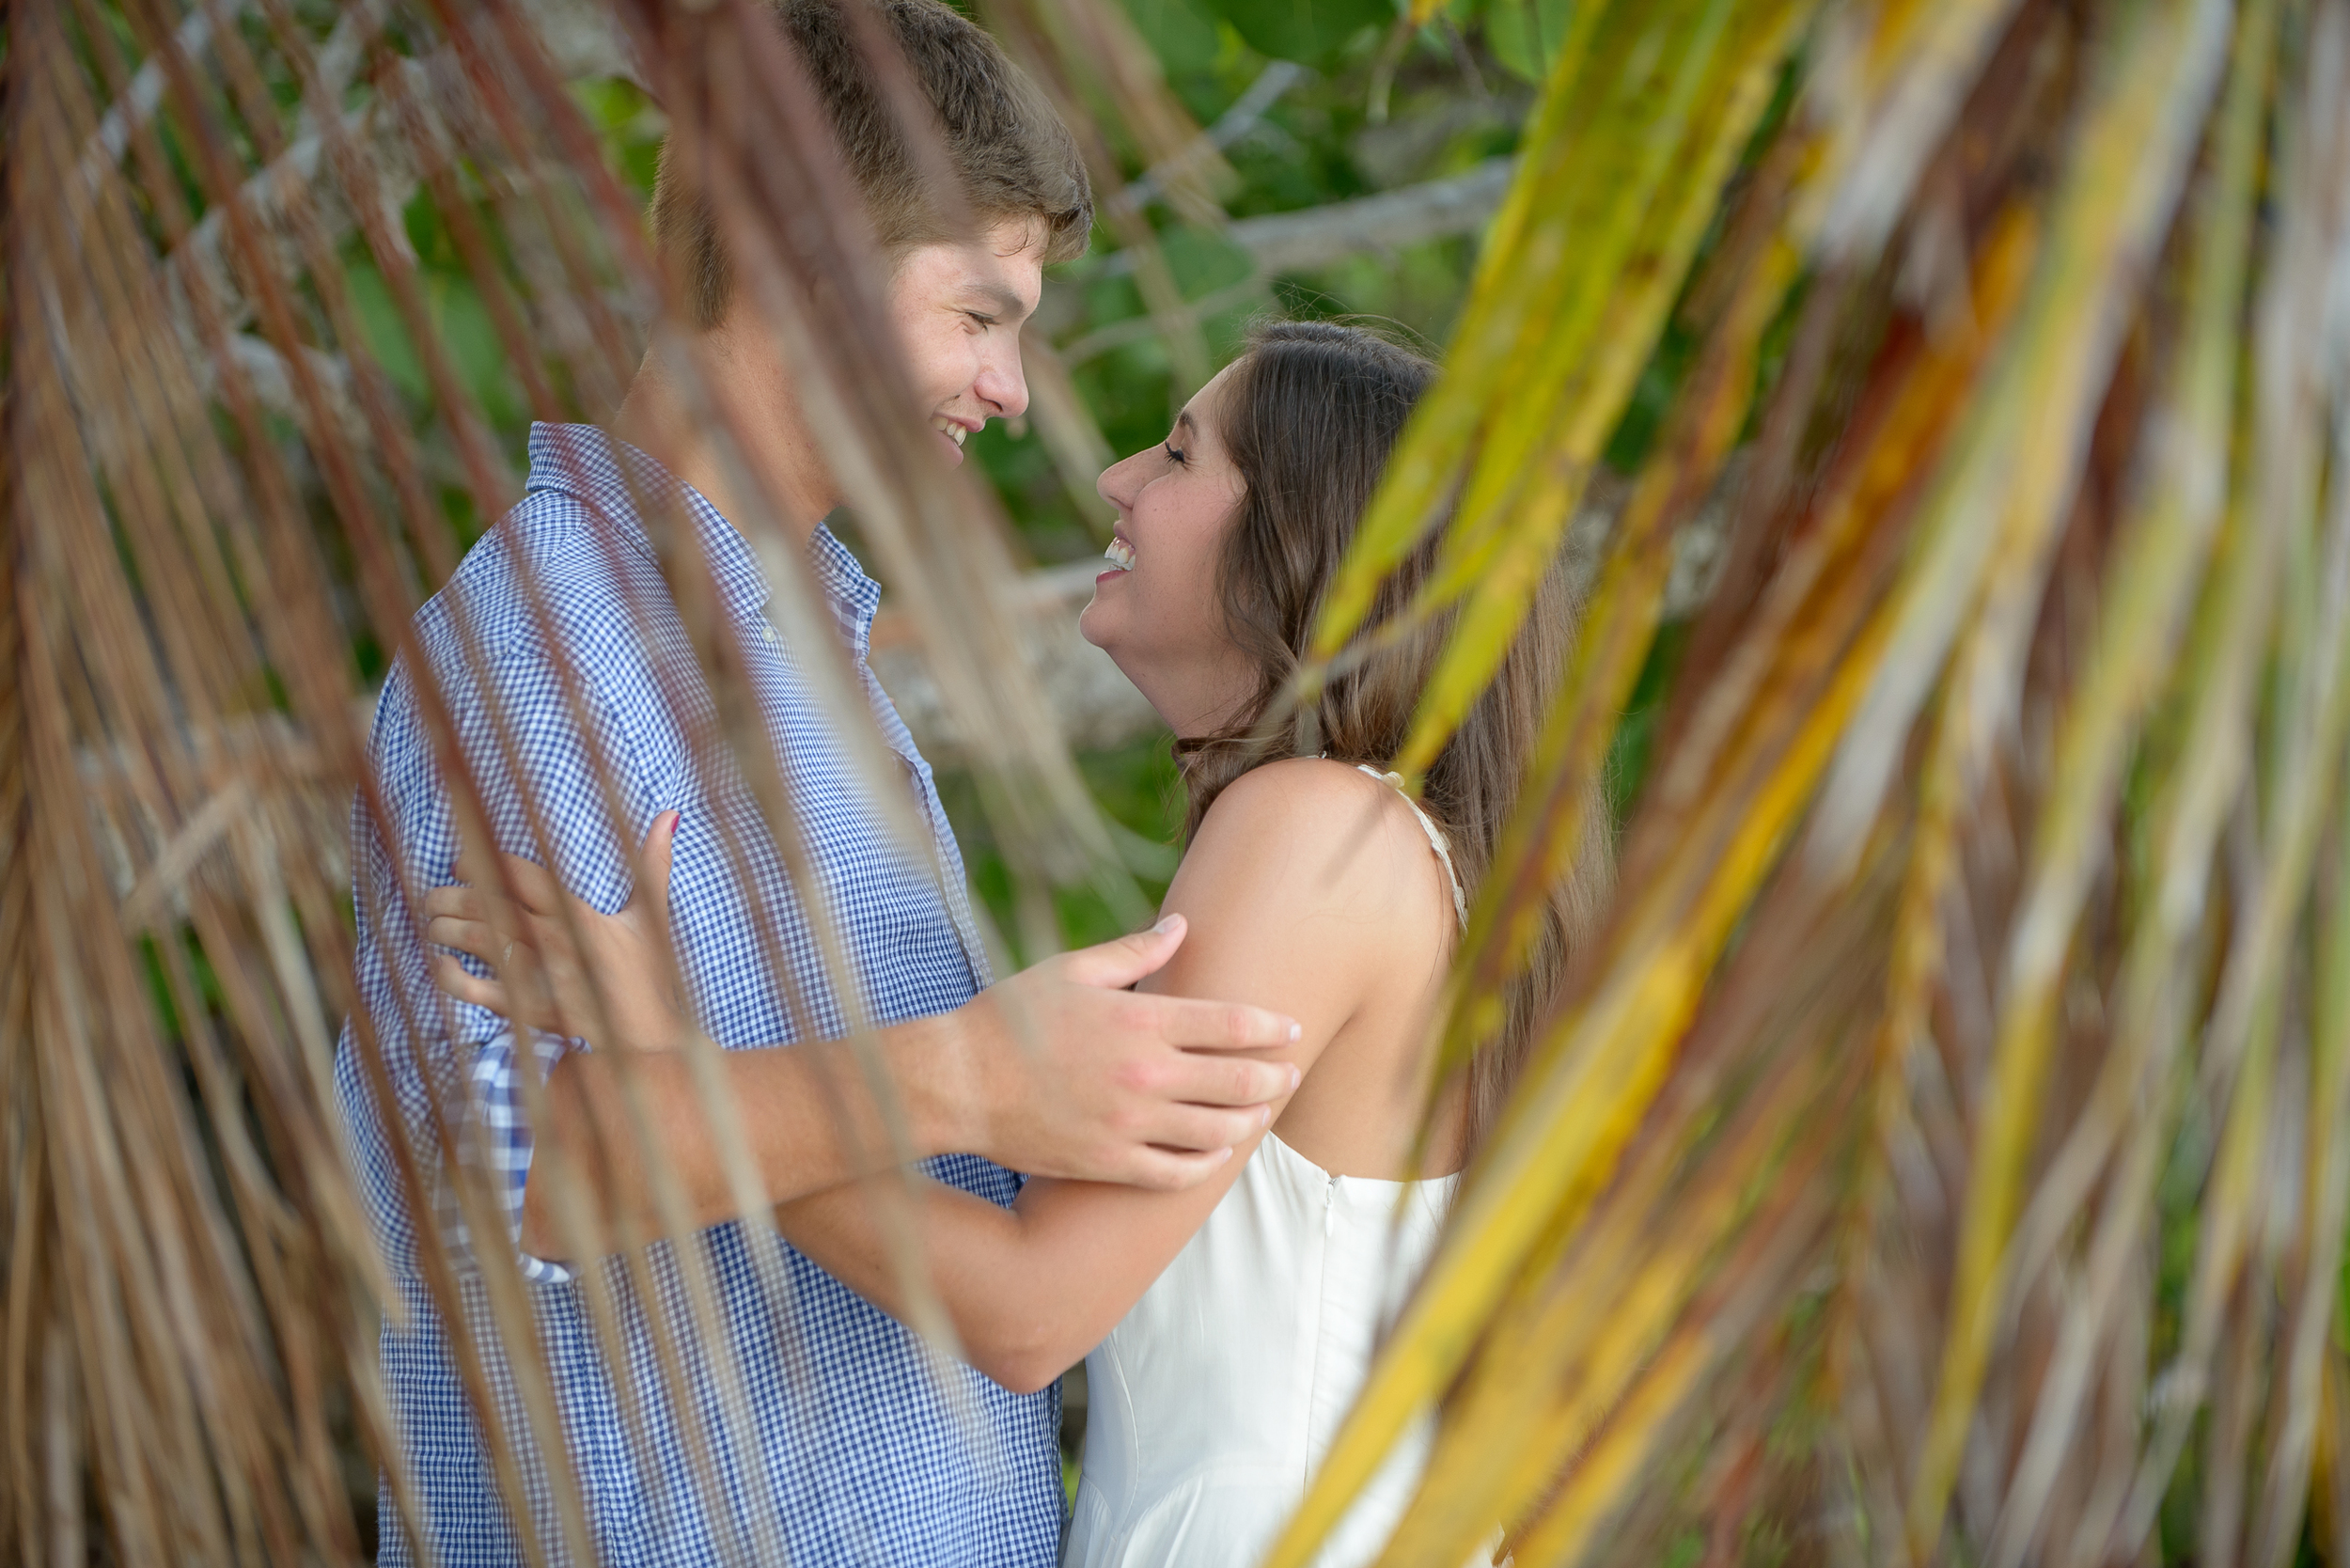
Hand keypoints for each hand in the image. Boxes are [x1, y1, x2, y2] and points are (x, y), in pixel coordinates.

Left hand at [425, 811, 688, 1052]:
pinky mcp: (524, 1009)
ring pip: (474, 938)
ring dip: (443, 927)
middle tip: (433, 896)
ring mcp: (538, 975)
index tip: (461, 862)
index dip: (483, 862)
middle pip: (487, 902)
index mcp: (581, 913)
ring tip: (433, 924)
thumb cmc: (649, 976)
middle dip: (449, 895)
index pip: (520, 873)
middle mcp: (555, 939)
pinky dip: (446, 975)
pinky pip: (470, 990)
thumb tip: (669, 814)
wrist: (648, 1041)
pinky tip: (442, 964)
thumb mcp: (652, 917)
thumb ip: (654, 864)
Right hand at [949, 914, 1302, 1189]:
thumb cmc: (1009, 1017)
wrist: (956, 1082)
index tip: (1292, 1029)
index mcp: (1140, 1020)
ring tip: (1260, 1114)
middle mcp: (1144, 1074)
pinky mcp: (1109, 1163)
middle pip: (1238, 1081)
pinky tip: (1215, 1153)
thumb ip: (1134, 950)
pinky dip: (1205, 1164)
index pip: (1232, 1024)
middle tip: (1291, 1075)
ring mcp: (1129, 1124)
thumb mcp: (1071, 969)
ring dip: (1248, 1121)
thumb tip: (1183, 925)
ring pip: (1216, 1131)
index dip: (1272, 1027)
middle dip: (1275, 1078)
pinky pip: (1176, 1173)